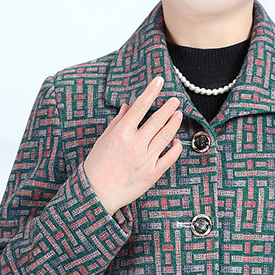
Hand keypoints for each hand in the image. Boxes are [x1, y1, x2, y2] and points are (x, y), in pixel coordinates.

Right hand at [83, 75, 182, 214]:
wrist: (96, 193)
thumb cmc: (97, 166)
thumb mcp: (103, 140)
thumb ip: (117, 122)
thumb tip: (127, 106)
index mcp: (121, 133)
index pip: (140, 106)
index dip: (151, 91)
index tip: (159, 81)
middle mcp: (135, 144)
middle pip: (157, 120)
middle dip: (168, 107)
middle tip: (175, 99)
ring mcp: (146, 159)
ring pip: (166, 136)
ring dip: (174, 122)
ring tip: (178, 114)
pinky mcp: (153, 173)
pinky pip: (170, 157)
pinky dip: (176, 147)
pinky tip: (177, 140)